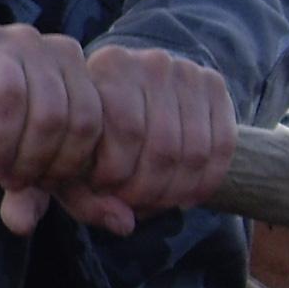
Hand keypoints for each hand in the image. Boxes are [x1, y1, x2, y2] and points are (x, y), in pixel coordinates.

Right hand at [0, 23, 102, 233]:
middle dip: (33, 159)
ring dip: (2, 144)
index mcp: (72, 67)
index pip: (90, 120)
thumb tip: (125, 224)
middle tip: (8, 179)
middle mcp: (41, 45)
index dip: (67, 163)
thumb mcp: (27, 159)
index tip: (38, 185)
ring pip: (14, 94)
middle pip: (54, 112)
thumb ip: (68, 190)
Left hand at [63, 45, 234, 236]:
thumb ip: (77, 199)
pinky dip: (206, 183)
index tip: (105, 193)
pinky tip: (185, 198)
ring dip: (177, 192)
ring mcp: (186, 71)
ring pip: (196, 151)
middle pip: (165, 145)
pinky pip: (222, 146)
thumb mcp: (66, 163)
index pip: (125, 130)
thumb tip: (124, 225)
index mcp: (107, 68)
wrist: (129, 96)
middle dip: (149, 190)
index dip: (117, 175)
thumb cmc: (90, 137)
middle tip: (134, 206)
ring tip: (156, 204)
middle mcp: (149, 62)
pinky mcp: (214, 84)